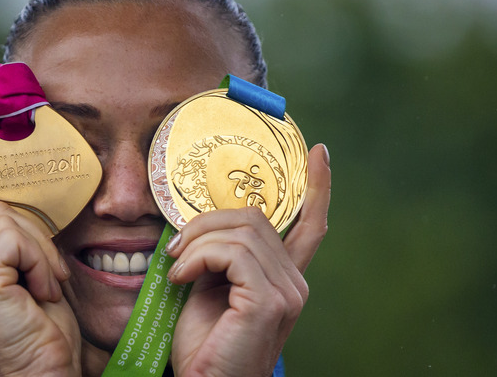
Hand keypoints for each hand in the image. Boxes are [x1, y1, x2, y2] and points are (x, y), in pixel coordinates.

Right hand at [0, 135, 81, 376]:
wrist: (45, 374)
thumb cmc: (43, 331)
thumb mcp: (26, 276)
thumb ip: (11, 245)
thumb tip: (14, 210)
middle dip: (35, 235)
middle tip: (49, 278)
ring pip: (7, 218)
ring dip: (40, 252)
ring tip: (43, 289)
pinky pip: (15, 239)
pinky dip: (39, 261)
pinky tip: (39, 292)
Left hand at [166, 144, 330, 376]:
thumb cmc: (203, 345)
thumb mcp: (211, 289)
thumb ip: (221, 257)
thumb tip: (202, 223)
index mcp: (284, 279)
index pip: (310, 226)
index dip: (317, 188)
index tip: (319, 152)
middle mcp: (295, 283)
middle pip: (256, 218)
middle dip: (207, 221)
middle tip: (176, 247)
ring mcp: (287, 292)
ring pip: (241, 231)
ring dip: (197, 241)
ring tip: (177, 266)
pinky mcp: (269, 301)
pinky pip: (232, 253)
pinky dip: (199, 257)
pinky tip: (181, 277)